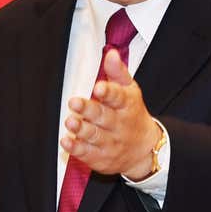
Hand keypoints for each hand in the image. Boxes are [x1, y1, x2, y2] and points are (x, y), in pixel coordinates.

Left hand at [59, 49, 160, 180]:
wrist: (144, 150)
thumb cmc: (131, 114)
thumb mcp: (130, 91)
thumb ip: (118, 72)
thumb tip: (111, 53)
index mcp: (127, 105)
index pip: (118, 97)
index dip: (108, 92)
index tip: (98, 87)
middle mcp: (120, 125)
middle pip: (104, 117)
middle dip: (88, 110)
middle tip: (74, 102)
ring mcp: (111, 143)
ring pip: (95, 136)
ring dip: (81, 129)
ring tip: (70, 122)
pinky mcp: (101, 158)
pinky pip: (87, 153)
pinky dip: (76, 148)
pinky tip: (66, 141)